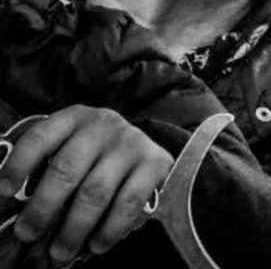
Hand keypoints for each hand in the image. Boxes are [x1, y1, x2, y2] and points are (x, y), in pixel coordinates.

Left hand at [0, 108, 170, 263]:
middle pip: (66, 169)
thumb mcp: (66, 149)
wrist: (143, 150)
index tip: (2, 193)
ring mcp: (131, 143)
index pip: (39, 138)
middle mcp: (103, 125)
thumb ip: (41, 168)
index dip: (17, 166)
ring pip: (95, 192)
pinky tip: (96, 245)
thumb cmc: (91, 158)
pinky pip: (129, 202)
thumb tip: (8, 202)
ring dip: (73, 228)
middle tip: (27, 234)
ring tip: (60, 252)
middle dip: (42, 208)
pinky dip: (110, 229)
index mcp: (73, 119)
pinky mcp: (155, 163)